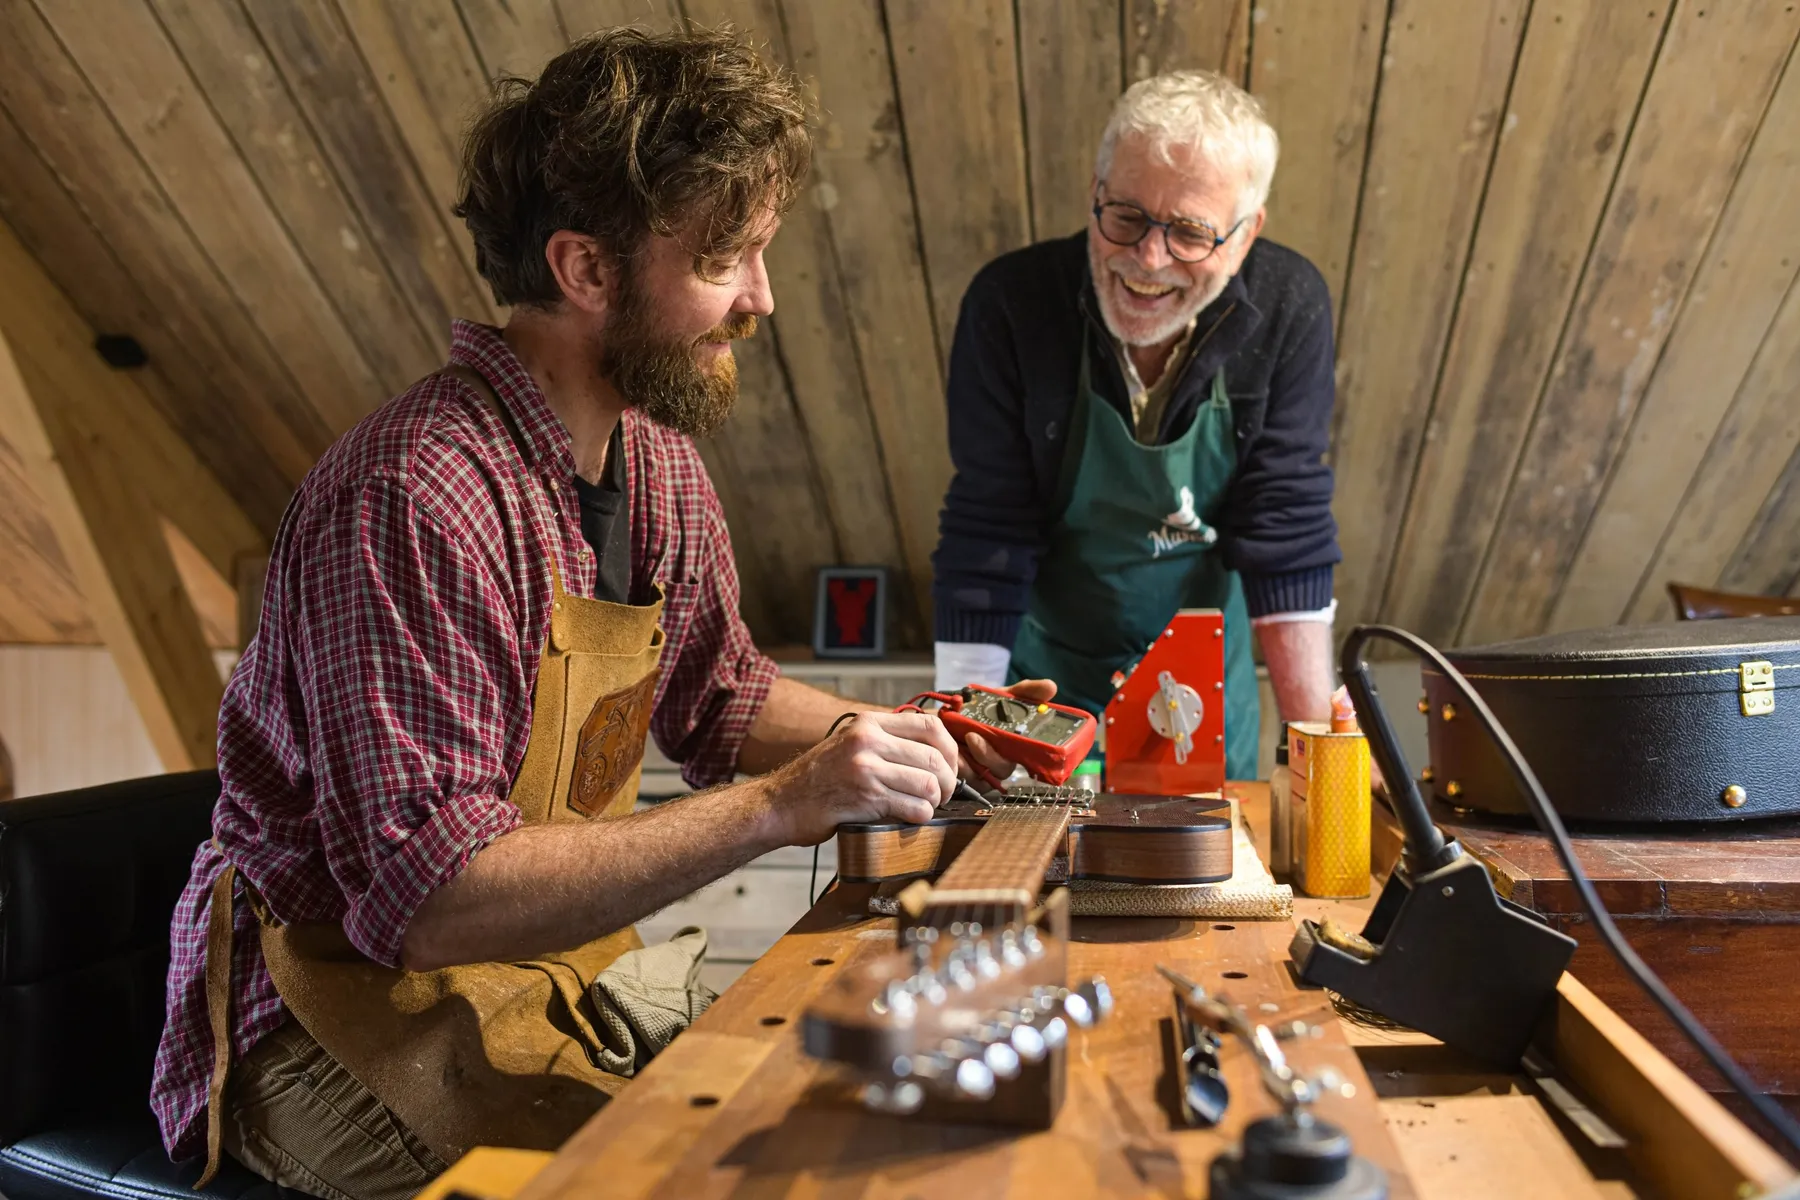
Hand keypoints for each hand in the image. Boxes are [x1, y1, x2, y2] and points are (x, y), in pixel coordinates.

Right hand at [764, 711, 960, 844]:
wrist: (781, 803)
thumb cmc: (819, 778)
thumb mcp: (851, 744)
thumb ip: (887, 741)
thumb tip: (936, 753)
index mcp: (868, 723)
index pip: (930, 726)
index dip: (951, 750)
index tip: (950, 767)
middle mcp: (868, 740)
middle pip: (934, 757)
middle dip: (947, 782)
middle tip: (942, 795)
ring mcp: (866, 768)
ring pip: (929, 784)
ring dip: (934, 801)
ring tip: (924, 807)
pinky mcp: (866, 798)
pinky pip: (915, 807)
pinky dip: (920, 817)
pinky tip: (910, 818)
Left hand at [958, 679, 1058, 784]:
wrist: (941, 716)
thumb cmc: (975, 709)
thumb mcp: (999, 696)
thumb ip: (1024, 692)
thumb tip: (1051, 687)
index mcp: (1013, 745)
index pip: (1027, 755)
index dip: (1028, 752)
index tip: (1017, 739)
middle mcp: (999, 761)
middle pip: (1003, 769)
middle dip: (989, 755)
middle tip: (973, 737)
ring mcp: (981, 772)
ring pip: (982, 776)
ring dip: (969, 760)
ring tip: (957, 741)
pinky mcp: (963, 779)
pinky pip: (963, 780)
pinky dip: (956, 765)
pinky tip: (949, 752)